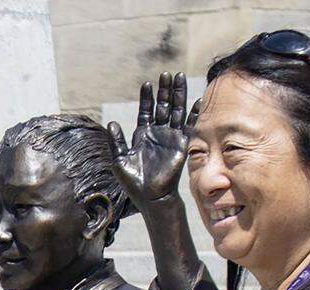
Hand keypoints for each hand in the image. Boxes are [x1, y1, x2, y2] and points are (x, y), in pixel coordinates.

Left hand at [107, 72, 201, 212]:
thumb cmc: (133, 183)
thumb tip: (112, 123)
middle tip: (167, 74)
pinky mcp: (181, 145)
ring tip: (180, 77)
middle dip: (165, 90)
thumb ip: (116, 142)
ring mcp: (170, 138)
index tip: (147, 84)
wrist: (150, 197)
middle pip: (162, 106)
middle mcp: (157, 134)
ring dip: (178, 95)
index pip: (146, 111)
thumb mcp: (119, 160)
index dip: (147, 98)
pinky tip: (197, 100)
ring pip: (175, 111)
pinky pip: (188, 126)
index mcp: (142, 135)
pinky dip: (193, 114)